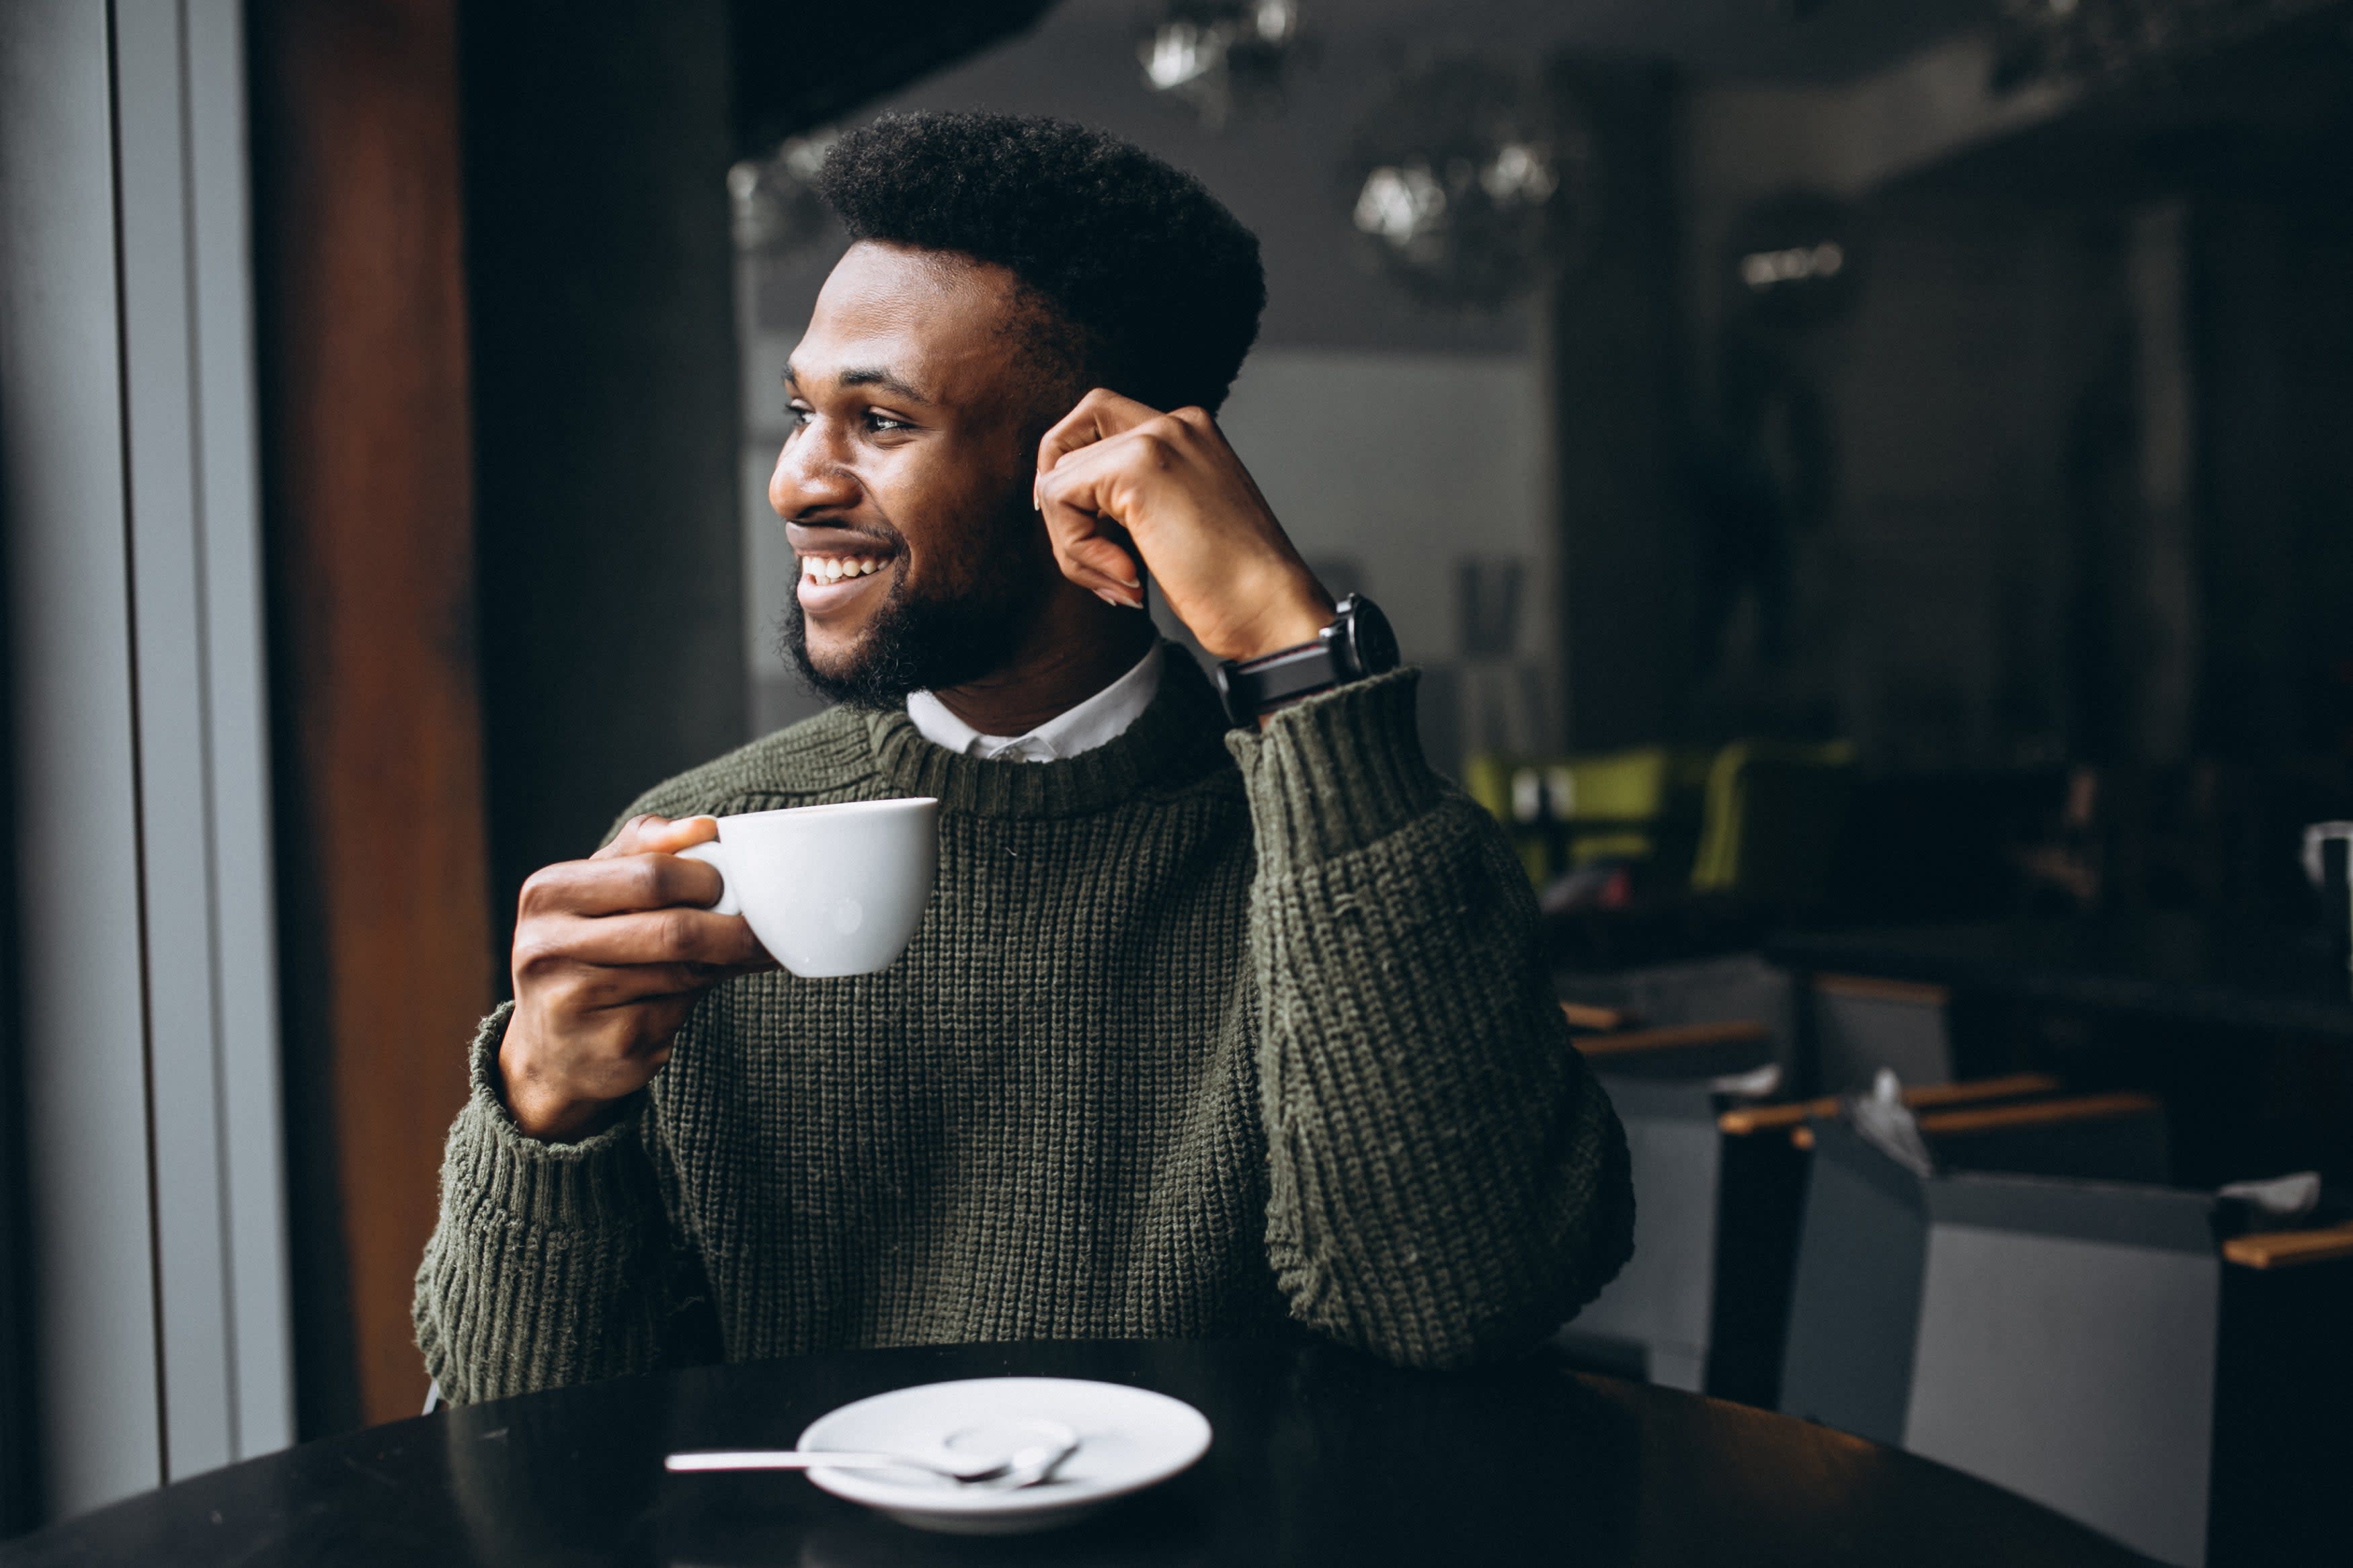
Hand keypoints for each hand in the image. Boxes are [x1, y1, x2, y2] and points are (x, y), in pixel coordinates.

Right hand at [498, 814, 772, 1140]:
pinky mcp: (610, 1049)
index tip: (733, 884)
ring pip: (684, 974)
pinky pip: (679, 1014)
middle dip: (732, 929)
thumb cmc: (585, 952)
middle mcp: (548, 949)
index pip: (651, 876)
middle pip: (675, 930)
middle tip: (762, 929)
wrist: (552, 1052)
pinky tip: (694, 995)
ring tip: (747, 955)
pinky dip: (698, 1002)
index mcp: (548, 894)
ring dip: (727, 965)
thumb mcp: (596, 890)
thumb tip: (704, 826)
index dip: (706, 880)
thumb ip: (643, 847)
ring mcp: (575, 1005)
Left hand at [1035, 389, 1333, 662]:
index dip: (1074, 479)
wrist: (1270, 607)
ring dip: (1073, 545)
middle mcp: (1173, 422)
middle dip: (1064, 512)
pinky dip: (1077, 549)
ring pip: (1056, 478)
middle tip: (1093, 561)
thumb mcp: (1177, 523)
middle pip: (1068, 445)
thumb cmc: (1230, 585)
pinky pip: (1059, 498)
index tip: (1087, 533)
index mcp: (1189, 432)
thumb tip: (1056, 499)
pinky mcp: (1138, 467)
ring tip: (1122, 580)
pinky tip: (1127, 577)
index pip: (1097, 426)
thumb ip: (1132, 498)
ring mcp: (1156, 438)